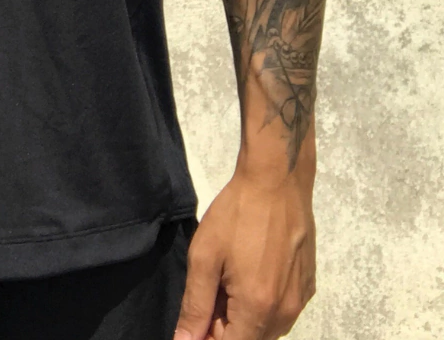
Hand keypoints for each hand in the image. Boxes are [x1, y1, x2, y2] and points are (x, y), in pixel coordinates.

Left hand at [173, 169, 315, 339]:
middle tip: (211, 288)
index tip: (198, 315)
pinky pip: (281, 311)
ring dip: (243, 315)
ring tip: (228, 277)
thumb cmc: (236, 215)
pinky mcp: (308, 286)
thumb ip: (195, 306)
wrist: (276, 181)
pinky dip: (262, 304)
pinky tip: (250, 271)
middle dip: (225, 326)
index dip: (208, 337)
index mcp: (258, 308)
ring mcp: (301, 301)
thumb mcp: (205, 256)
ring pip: (267, 328)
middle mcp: (286, 313)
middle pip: (250, 339)